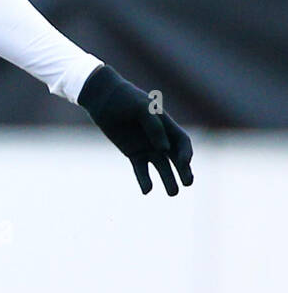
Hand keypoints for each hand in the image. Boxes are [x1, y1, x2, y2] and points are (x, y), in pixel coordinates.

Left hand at [78, 65, 193, 196]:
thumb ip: (154, 126)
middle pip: (177, 158)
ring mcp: (147, 147)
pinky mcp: (134, 154)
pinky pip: (141, 170)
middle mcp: (161, 138)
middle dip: (184, 171)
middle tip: (188, 183)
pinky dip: (145, 180)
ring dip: (168, 180)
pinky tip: (147, 190)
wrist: (104, 99)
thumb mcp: (142, 107)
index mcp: (167, 125)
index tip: (183, 162)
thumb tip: (163, 149)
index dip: (186, 154)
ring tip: (173, 193)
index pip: (183, 143)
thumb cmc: (126, 99)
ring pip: (162, 167)